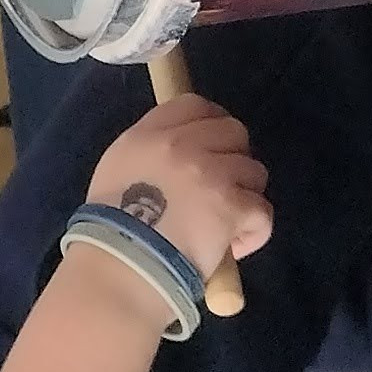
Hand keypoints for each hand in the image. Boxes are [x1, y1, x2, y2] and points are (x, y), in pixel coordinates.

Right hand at [85, 94, 270, 290]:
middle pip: (234, 131)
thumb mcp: (116, 172)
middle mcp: (183, 145)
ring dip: (244, 197)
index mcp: (150, 135)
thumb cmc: (109, 229)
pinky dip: (252, 232)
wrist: (123, 266)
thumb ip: (148, 154)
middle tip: (222, 188)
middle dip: (234, 158)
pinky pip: (262, 210)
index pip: (194, 105)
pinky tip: (232, 247)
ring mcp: (212, 173)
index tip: (215, 144)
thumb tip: (176, 160)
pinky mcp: (233, 206)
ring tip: (225, 224)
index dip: (212, 121)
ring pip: (254, 172)